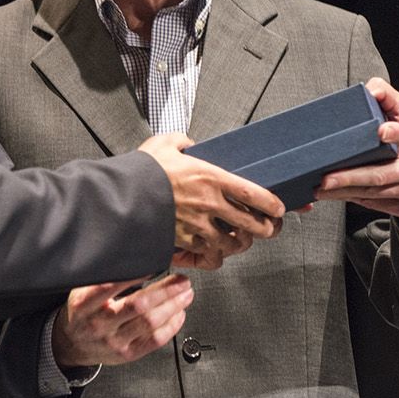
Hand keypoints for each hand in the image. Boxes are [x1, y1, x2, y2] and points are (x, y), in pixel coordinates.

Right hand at [51, 274, 193, 367]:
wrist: (73, 345)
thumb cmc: (82, 312)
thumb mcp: (81, 290)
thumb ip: (103, 278)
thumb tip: (134, 258)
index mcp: (85, 304)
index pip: (109, 287)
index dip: (134, 276)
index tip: (153, 265)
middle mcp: (100, 324)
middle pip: (138, 306)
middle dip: (165, 291)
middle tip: (182, 280)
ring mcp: (115, 342)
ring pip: (150, 323)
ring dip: (173, 306)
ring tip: (186, 294)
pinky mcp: (128, 354)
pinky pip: (155, 340)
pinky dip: (171, 325)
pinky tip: (179, 313)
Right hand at [138, 132, 284, 262]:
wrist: (120, 197)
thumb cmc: (141, 171)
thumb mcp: (164, 143)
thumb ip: (182, 141)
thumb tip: (188, 143)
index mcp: (211, 177)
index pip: (256, 194)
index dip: (273, 204)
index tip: (278, 207)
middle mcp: (210, 204)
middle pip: (253, 224)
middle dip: (268, 229)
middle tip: (270, 227)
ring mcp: (198, 226)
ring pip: (234, 244)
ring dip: (241, 243)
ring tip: (241, 240)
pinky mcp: (184, 242)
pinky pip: (209, 256)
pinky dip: (214, 256)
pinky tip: (215, 251)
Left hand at [315, 77, 398, 216]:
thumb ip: (385, 95)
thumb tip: (367, 90)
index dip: (396, 134)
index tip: (380, 131)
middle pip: (381, 174)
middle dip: (350, 177)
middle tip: (325, 178)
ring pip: (374, 193)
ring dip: (344, 192)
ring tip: (320, 189)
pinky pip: (374, 204)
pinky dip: (352, 199)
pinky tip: (335, 195)